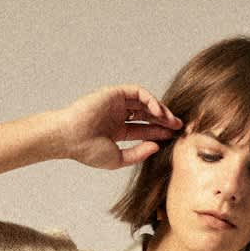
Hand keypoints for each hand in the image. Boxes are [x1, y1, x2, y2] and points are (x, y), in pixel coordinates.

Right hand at [55, 84, 182, 169]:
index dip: (159, 132)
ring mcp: (116, 103)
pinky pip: (137, 92)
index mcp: (117, 130)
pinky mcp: (115, 93)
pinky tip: (158, 111)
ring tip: (171, 120)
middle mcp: (118, 115)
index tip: (173, 137)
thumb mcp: (118, 158)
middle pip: (147, 115)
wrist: (70, 138)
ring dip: (160, 110)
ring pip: (145, 102)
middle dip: (164, 120)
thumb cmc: (88, 151)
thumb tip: (157, 146)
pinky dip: (150, 100)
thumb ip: (138, 153)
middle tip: (179, 127)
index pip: (143, 129)